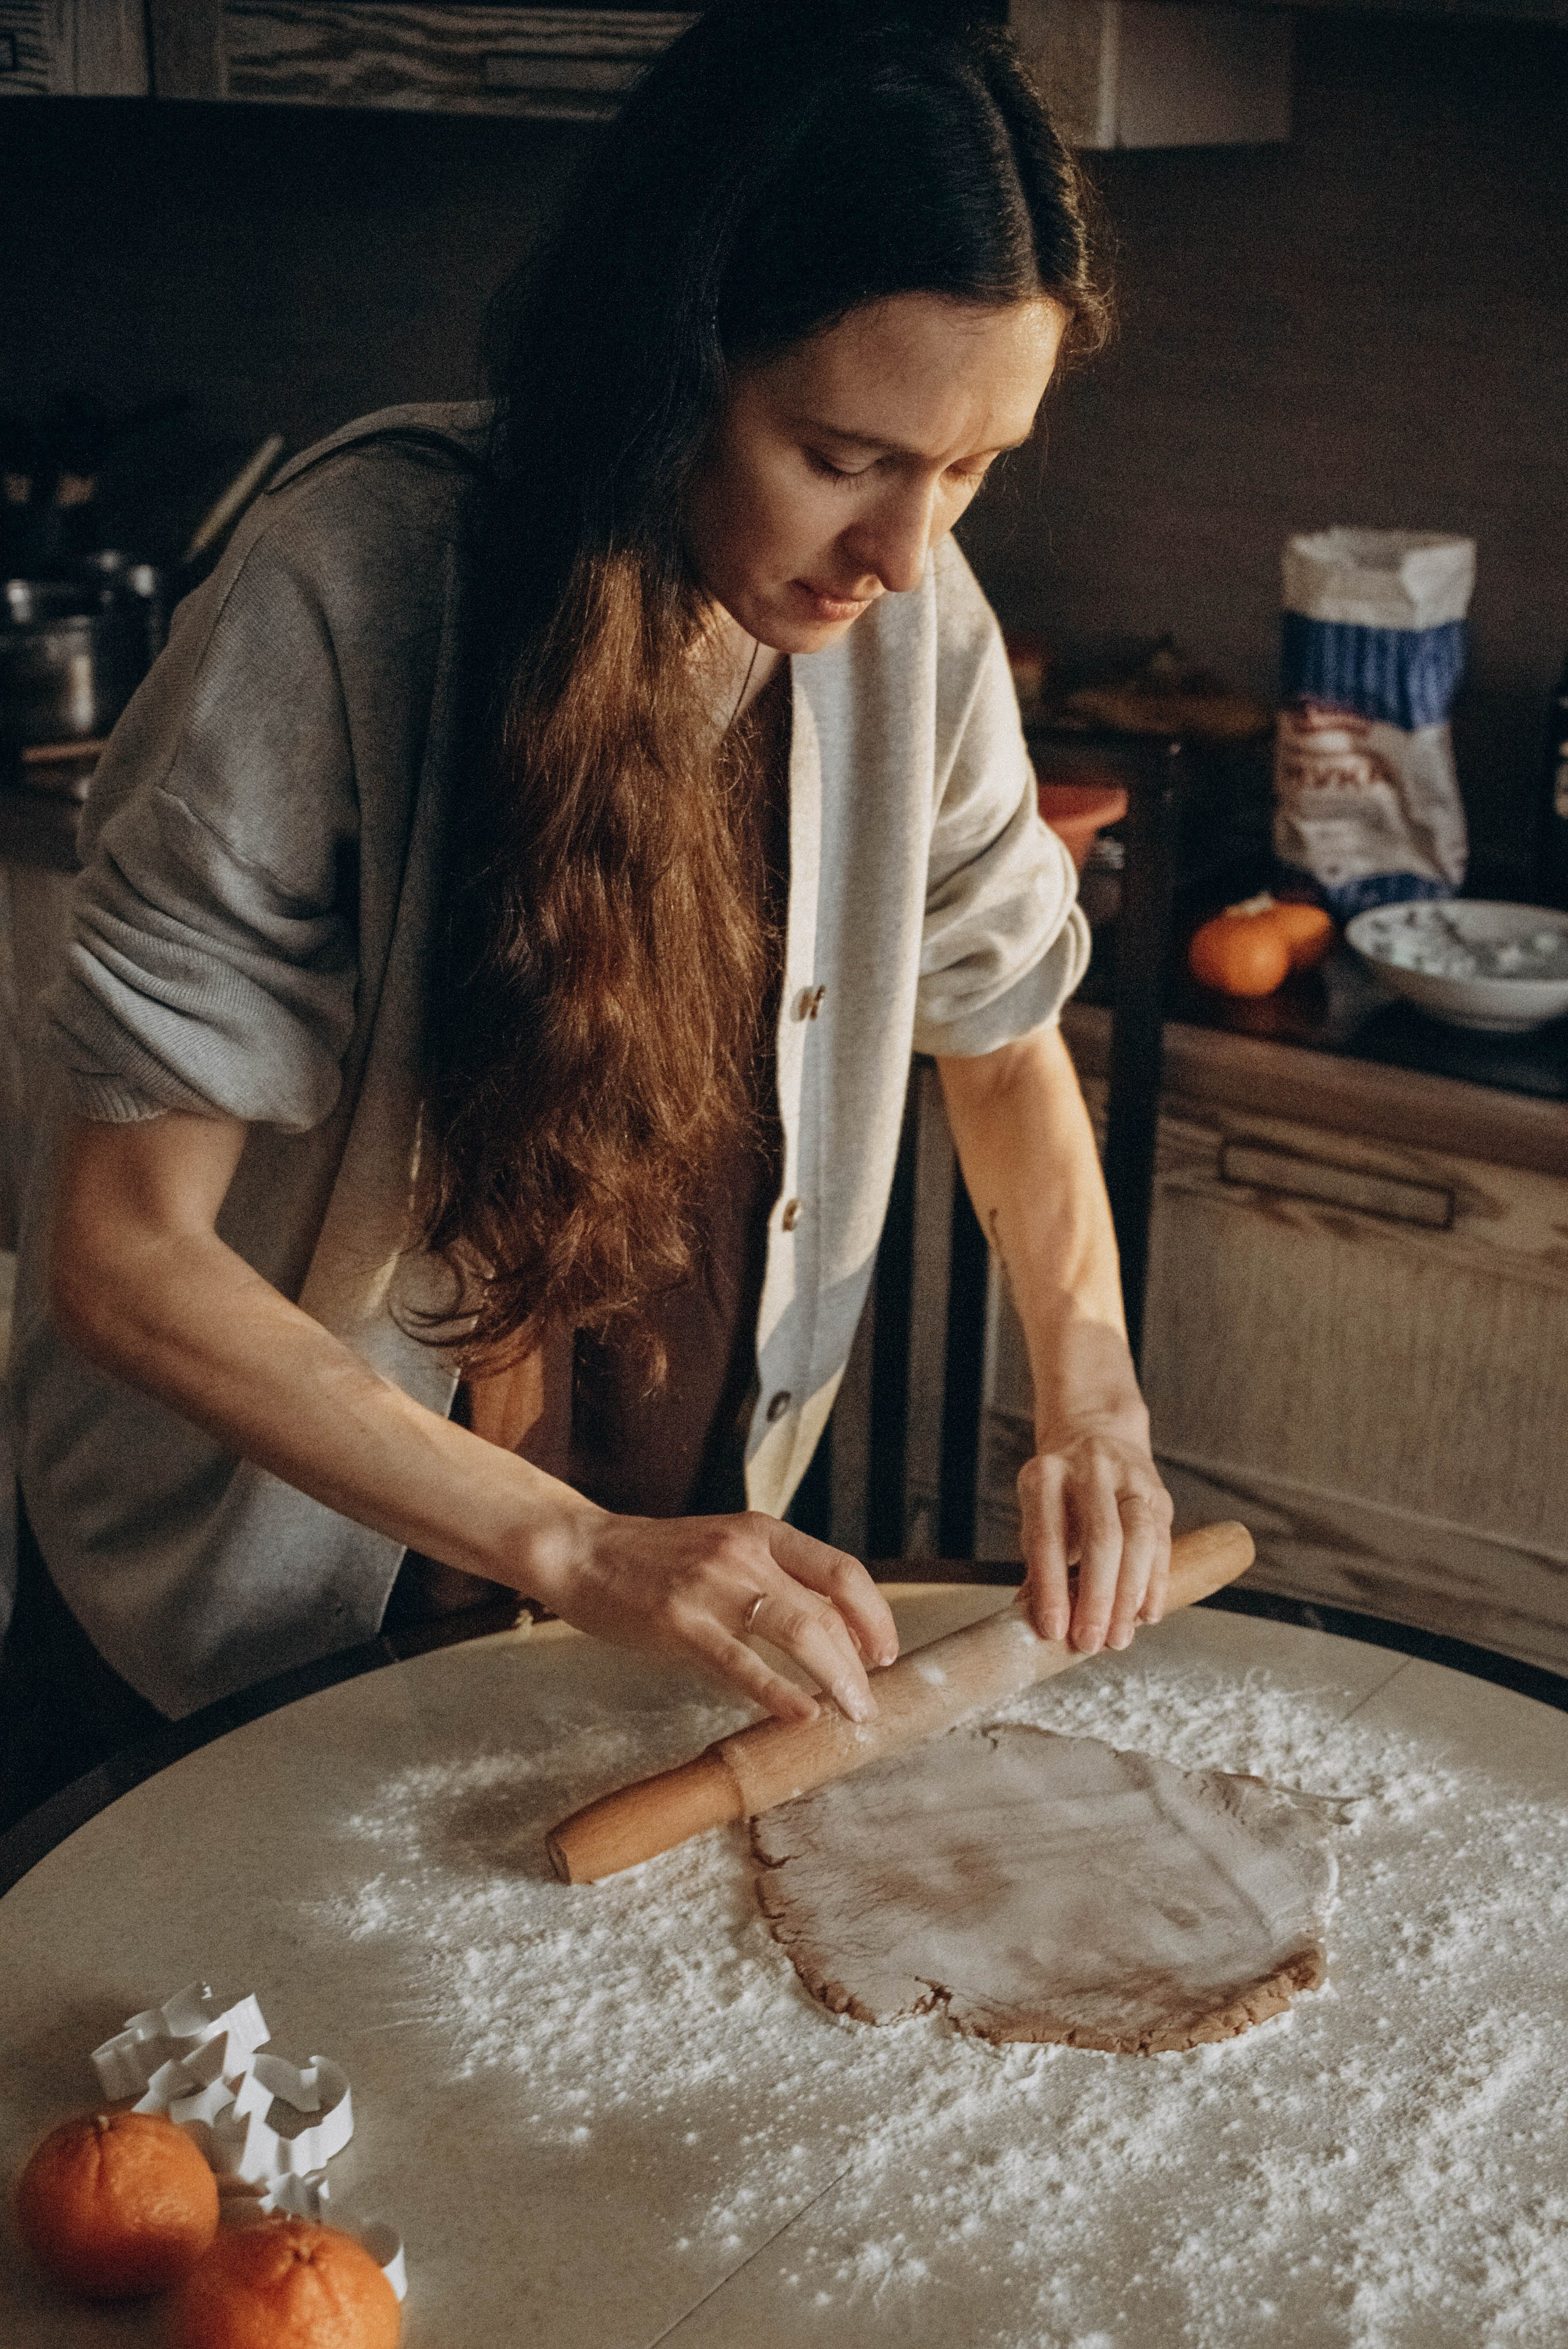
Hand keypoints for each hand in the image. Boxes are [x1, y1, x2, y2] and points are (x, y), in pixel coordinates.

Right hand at [531, 1508, 899, 1725]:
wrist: (582, 1550)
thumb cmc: (655, 1560)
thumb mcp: (725, 1551)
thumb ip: (773, 1580)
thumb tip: (831, 1632)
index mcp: (762, 1532)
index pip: (842, 1570)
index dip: (874, 1616)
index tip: (885, 1653)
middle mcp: (746, 1553)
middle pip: (828, 1608)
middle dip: (860, 1660)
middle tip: (870, 1699)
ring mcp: (713, 1586)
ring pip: (799, 1632)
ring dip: (836, 1678)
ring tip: (852, 1712)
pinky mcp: (680, 1622)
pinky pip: (742, 1664)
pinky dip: (779, 1692)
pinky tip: (801, 1714)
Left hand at [1017, 1420, 1173, 1653]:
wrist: (1095, 1432)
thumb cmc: (1060, 1490)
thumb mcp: (1037, 1513)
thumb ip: (1038, 1564)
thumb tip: (1034, 1625)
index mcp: (1045, 1476)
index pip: (1048, 1537)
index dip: (1051, 1587)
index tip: (1054, 1630)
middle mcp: (1089, 1470)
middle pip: (1101, 1538)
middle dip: (1097, 1597)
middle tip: (1091, 1642)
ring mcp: (1129, 1477)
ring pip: (1139, 1539)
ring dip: (1130, 1595)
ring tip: (1120, 1636)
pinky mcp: (1158, 1492)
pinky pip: (1163, 1541)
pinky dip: (1156, 1582)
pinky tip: (1147, 1613)